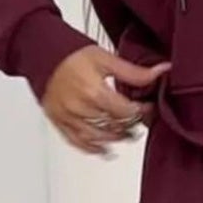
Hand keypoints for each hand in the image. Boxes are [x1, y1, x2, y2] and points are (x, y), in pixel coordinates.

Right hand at [41, 46, 171, 157]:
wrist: (42, 53)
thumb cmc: (71, 55)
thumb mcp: (106, 59)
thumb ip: (134, 72)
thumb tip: (161, 71)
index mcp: (94, 92)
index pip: (126, 112)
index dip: (141, 112)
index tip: (147, 107)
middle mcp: (80, 108)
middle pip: (114, 127)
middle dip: (130, 125)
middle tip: (139, 121)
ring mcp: (68, 117)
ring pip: (98, 138)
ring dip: (116, 139)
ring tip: (126, 134)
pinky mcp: (58, 122)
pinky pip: (78, 142)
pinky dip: (93, 148)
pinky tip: (104, 149)